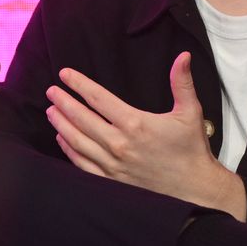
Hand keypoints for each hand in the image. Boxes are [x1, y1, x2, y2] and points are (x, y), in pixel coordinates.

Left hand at [45, 51, 246, 219]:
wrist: (194, 190)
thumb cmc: (191, 150)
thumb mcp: (190, 112)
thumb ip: (182, 82)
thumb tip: (183, 55)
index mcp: (135, 124)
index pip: (98, 99)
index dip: (79, 84)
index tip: (64, 74)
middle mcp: (119, 144)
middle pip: (82, 119)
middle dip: (64, 102)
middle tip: (51, 91)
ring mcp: (113, 165)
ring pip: (78, 142)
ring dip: (62, 125)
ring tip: (51, 111)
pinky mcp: (112, 182)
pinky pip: (83, 165)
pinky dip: (69, 151)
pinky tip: (62, 140)